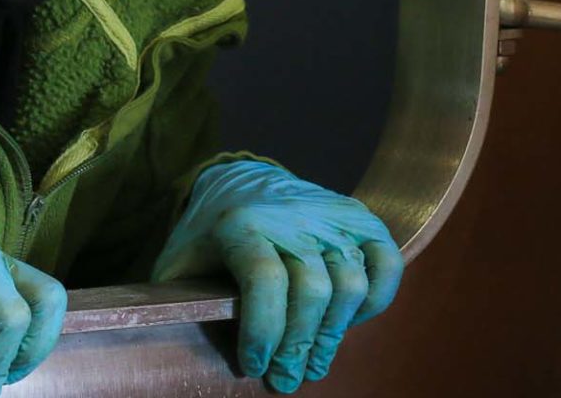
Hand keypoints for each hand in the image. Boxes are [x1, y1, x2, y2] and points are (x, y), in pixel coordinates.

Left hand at [151, 161, 402, 392]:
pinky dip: (374, 299)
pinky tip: (348, 322)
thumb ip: (179, 298)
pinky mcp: (357, 216)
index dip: (264, 330)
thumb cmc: (207, 236)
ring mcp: (327, 213)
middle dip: (299, 347)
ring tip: (313, 362)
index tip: (254, 366)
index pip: (264, 278)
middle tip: (287, 379)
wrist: (240, 183)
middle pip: (312, 290)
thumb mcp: (179, 262)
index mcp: (239, 223)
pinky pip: (384, 262)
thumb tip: (175, 348)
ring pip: (348, 283)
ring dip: (332, 335)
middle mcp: (289, 215)